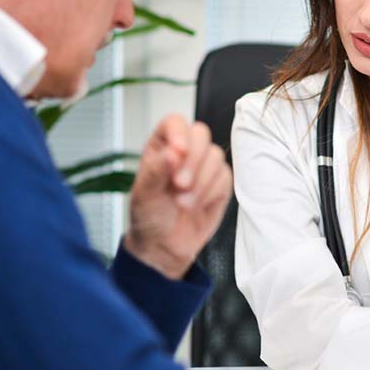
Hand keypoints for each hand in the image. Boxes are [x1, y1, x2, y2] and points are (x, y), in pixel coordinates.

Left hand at [123, 114, 232, 279]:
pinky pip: (225, 177)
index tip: (177, 153)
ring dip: (200, 182)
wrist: (164, 246)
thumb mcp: (144, 194)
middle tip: (179, 185)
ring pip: (215, 156)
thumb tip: (171, 153)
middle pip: (200, 134)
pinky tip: (196, 206)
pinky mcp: (220, 183)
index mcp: (162, 146)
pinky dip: (210, 193)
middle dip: (193, 161)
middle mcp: (185, 151)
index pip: (175, 123)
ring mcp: (204, 166)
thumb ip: (156, 171)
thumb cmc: (149, 216)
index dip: (179, 133)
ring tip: (183, 203)